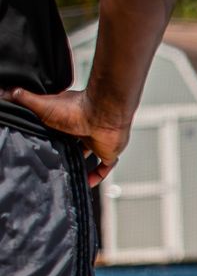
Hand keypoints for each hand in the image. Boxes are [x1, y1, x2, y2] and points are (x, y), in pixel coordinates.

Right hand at [4, 88, 130, 186]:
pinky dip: (97, 175)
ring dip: (79, 162)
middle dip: (63, 149)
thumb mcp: (42, 104)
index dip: (50, 135)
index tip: (40, 145)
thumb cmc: (75, 108)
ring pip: (87, 153)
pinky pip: (104, 167)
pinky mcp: (108, 151)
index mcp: (68, 117)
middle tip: (50, 162)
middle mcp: (83, 128)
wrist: (103, 114)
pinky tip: (87, 182)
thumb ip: (23, 98)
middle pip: (71, 141)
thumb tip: (5, 92)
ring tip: (65, 173)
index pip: (56, 127)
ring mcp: (97, 140)